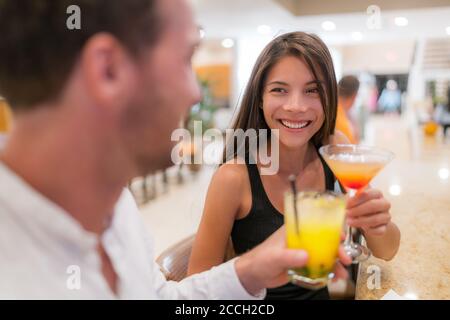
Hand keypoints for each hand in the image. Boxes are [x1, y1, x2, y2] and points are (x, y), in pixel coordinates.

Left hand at [235, 226, 351, 295]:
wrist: (254, 275)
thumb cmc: (261, 259)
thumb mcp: (275, 257)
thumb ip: (289, 257)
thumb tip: (306, 256)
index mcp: (294, 230)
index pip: (316, 224)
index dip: (331, 228)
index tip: (343, 236)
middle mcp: (301, 239)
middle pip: (324, 240)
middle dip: (337, 249)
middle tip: (346, 259)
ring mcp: (303, 252)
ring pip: (324, 255)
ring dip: (335, 263)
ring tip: (342, 274)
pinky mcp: (304, 265)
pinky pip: (320, 267)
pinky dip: (328, 272)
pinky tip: (335, 278)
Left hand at [346, 188, 391, 236]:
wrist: (367, 219)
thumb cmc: (359, 206)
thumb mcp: (353, 199)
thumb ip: (350, 197)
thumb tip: (345, 197)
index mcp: (376, 193)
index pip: (368, 193)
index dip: (356, 199)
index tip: (347, 204)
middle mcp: (384, 203)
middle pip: (373, 205)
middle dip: (358, 210)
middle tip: (347, 213)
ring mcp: (386, 216)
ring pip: (376, 219)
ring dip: (360, 221)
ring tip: (350, 221)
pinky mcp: (385, 227)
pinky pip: (379, 230)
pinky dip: (368, 230)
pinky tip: (361, 228)